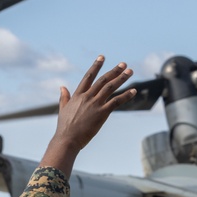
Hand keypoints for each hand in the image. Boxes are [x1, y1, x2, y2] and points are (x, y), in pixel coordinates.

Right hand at [39, 56, 135, 176]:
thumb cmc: (64, 127)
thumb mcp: (63, 109)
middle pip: (103, 80)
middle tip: (123, 64)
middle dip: (114, 71)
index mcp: (78, 95)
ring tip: (130, 71)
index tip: (102, 57)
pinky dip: (126, 95)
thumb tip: (62, 87)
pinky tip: (134, 91)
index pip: (88, 77)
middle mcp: (87, 97)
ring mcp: (95, 104)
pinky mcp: (102, 113)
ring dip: (121, 78)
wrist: (67, 139)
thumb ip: (64, 97)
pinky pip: (116, 101)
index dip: (96, 66)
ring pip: (110, 87)